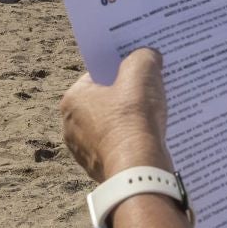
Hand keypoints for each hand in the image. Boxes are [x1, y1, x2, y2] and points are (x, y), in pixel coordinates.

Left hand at [60, 47, 173, 181]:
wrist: (138, 172)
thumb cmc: (134, 120)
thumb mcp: (141, 74)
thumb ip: (143, 57)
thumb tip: (148, 55)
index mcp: (73, 100)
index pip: (97, 76)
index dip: (120, 70)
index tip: (138, 70)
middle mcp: (71, 126)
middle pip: (104, 102)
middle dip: (126, 97)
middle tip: (150, 92)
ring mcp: (84, 152)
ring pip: (112, 128)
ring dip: (130, 123)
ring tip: (155, 117)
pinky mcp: (100, 170)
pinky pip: (118, 149)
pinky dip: (132, 145)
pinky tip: (151, 140)